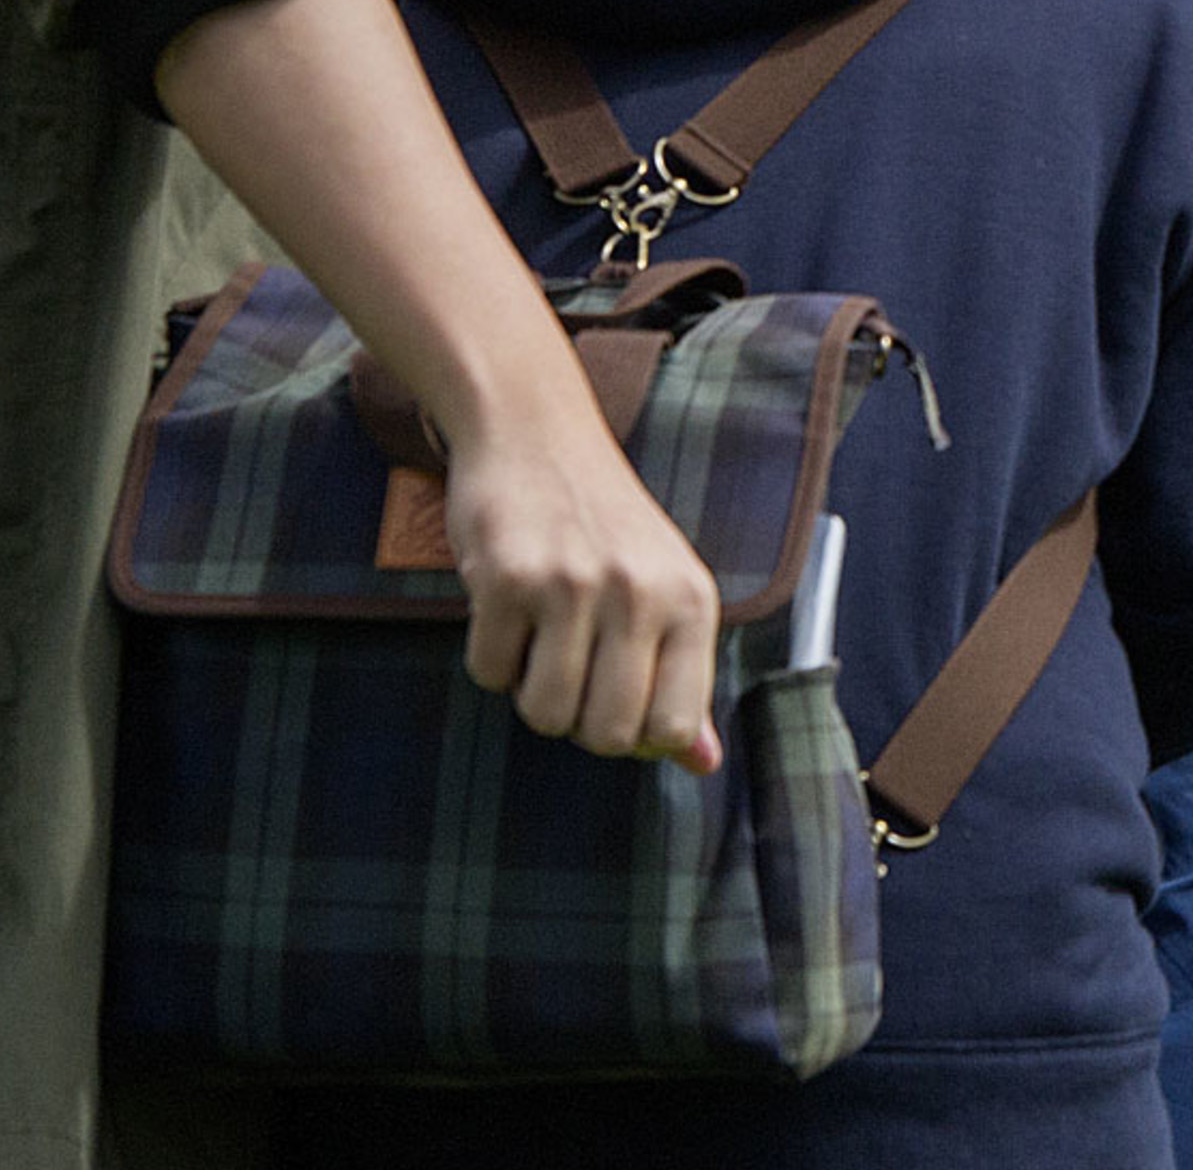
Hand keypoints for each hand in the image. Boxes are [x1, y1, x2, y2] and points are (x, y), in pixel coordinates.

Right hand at [444, 377, 724, 767]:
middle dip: (578, 719)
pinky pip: (488, 674)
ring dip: (530, 690)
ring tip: (541, 632)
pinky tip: (507, 604)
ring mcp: (572, 584)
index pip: (677, 728)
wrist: (535, 429)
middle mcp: (639, 591)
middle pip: (607, 735)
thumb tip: (703, 764)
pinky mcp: (507, 577)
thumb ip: (682, 678)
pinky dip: (490, 655)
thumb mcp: (664, 587)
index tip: (619, 699)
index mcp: (690, 599)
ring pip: (544, 715)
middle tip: (572, 664)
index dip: (638, 735)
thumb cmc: (605, 521)